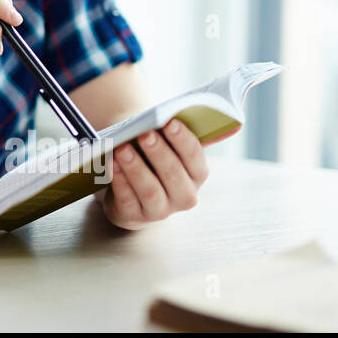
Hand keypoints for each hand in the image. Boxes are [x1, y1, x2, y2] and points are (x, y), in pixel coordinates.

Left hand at [94, 120, 209, 229]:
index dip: (182, 139)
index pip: (194, 157)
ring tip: (122, 148)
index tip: (169, 121)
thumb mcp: (170, 149)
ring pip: (150, 190)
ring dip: (136, 168)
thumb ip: (184, 137)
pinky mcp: (135, 216)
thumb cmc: (152, 160)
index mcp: (197, 175)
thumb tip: (226, 126)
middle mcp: (184, 196)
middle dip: (158, 152)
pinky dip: (119, 180)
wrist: (132, 191)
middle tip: (144, 134)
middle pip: (173, 174)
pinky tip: (111, 164)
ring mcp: (160, 210)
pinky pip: (127, 199)